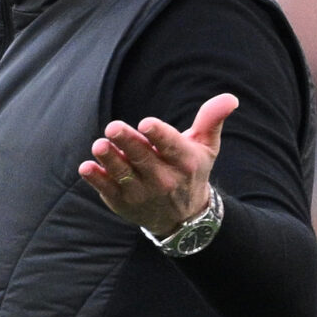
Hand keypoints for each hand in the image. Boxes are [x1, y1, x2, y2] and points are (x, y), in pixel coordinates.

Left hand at [80, 94, 236, 237]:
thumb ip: (212, 120)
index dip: (158, 135)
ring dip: (110, 160)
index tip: (146, 123)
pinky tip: (85, 168)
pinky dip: (97, 180)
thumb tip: (230, 98)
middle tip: (113, 127)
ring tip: (99, 146)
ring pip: (123, 174)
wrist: (183, 218)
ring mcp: (141, 193)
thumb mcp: (207, 147)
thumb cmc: (192, 171)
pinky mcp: (121, 202)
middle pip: (143, 158)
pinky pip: (107, 190)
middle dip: (128, 142)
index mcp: (184, 162)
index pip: (171, 146)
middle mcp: (163, 180)